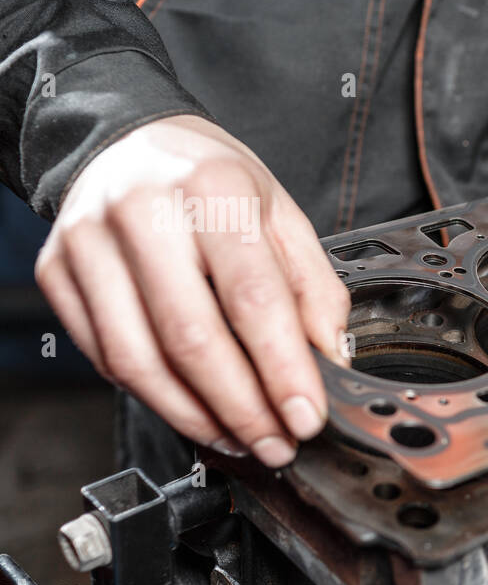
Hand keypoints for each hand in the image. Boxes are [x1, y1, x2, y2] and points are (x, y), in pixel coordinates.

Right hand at [36, 114, 351, 466]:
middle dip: (242, 409)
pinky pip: (106, 358)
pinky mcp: (57, 273)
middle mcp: (143, 213)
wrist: (128, 140)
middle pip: (192, 340)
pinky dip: (156, 398)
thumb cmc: (211, 180)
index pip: (253, 299)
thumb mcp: (281, 214)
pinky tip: (194, 409)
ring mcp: (89, 245)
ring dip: (196, 417)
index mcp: (212, 190)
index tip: (307, 417)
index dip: (283, 371)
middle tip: (276, 443)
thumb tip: (331, 360)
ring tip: (239, 438)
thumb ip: (313, 288)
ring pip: (140, 362)